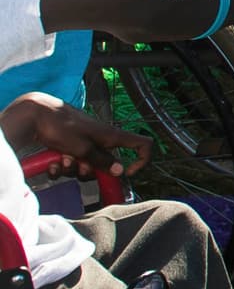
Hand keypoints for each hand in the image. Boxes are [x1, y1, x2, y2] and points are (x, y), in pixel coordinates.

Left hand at [0, 93, 151, 178]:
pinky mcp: (70, 147)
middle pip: (106, 165)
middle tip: (77, 165)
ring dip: (72, 169)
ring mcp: (85, 144)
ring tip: (60, 160)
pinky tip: (51, 163)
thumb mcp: (83, 148)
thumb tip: (120, 171)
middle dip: (91, 171)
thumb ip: (102, 161)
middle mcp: (101, 140)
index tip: (128, 173)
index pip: (142, 144)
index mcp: (111, 136)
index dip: (142, 160)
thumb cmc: (61, 127)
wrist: (36, 116)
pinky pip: (70, 166)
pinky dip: (60, 168)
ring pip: (86, 167)